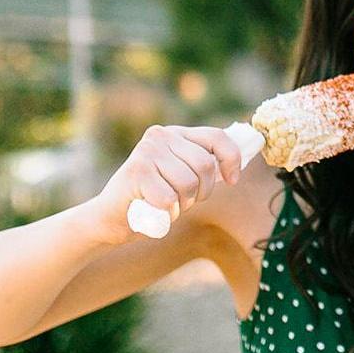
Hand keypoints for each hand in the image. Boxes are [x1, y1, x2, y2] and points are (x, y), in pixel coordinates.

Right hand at [87, 124, 243, 243]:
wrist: (109, 219)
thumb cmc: (151, 200)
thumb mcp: (182, 176)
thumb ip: (204, 165)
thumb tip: (244, 156)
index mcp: (175, 133)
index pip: (217, 137)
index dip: (231, 160)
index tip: (232, 181)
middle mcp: (161, 135)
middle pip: (205, 166)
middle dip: (202, 192)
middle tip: (184, 202)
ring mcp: (147, 151)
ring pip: (189, 184)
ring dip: (182, 205)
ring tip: (166, 205)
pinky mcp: (136, 171)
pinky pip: (169, 198)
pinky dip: (165, 213)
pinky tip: (152, 210)